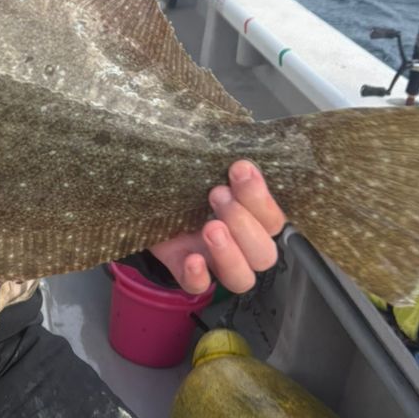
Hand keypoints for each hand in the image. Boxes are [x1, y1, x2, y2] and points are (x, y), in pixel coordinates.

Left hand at [150, 161, 285, 295]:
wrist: (143, 189)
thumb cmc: (184, 174)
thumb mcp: (203, 161)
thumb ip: (219, 155)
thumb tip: (227, 129)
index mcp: (252, 216)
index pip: (275, 221)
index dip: (262, 199)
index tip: (239, 168)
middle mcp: (239, 243)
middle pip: (264, 254)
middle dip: (244, 223)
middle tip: (217, 194)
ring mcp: (213, 261)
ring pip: (242, 278)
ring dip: (230, 253)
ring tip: (209, 227)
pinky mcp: (184, 270)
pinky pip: (199, 288)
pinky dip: (199, 276)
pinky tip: (191, 258)